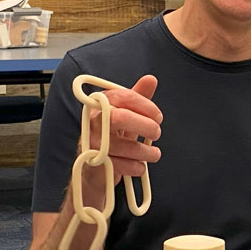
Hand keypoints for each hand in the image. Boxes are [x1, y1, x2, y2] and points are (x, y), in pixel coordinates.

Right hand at [81, 75, 161, 189]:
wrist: (94, 170)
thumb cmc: (111, 138)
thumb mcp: (125, 116)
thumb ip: (137, 98)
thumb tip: (151, 79)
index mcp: (99, 105)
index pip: (123, 96)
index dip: (145, 105)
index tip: (158, 116)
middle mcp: (92, 121)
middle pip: (121, 117)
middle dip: (146, 125)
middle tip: (157, 133)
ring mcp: (92, 143)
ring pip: (126, 146)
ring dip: (147, 152)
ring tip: (154, 154)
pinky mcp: (96, 164)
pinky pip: (124, 166)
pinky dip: (137, 166)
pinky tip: (139, 165)